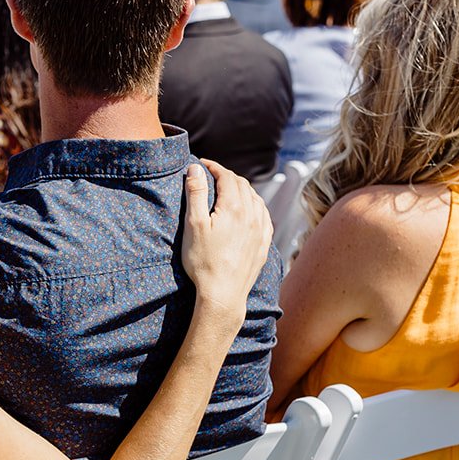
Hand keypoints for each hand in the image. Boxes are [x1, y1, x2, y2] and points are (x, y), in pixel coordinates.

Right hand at [181, 160, 271, 321]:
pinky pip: (265, 216)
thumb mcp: (193, 226)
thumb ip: (195, 194)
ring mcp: (260, 230)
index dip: (214, 167)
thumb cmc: (203, 262)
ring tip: (229, 190)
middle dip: (227, 176)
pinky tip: (250, 210)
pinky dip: (256, 206)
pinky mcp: (263, 244)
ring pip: (256, 199)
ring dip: (243, 189)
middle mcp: (252, 215)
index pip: (227, 177)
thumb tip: (195, 168)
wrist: (223, 295)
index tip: (202, 164)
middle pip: (243, 185)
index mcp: (234, 208)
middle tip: (212, 176)